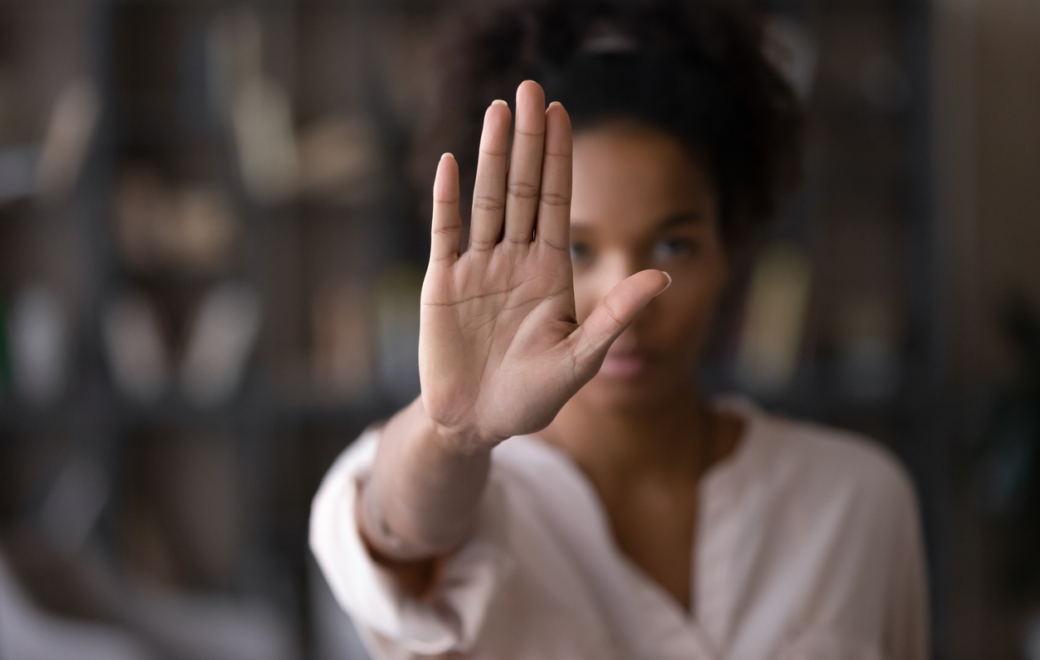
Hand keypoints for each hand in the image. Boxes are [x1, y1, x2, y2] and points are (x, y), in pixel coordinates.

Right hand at [419, 81, 670, 447]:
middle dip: (529, 140)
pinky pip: (445, 233)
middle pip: (523, 188)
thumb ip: (616, 315)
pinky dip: (447, 199)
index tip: (562, 112)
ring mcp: (477, 269)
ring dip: (492, 156)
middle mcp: (514, 260)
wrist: (477, 424)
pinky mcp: (442, 284)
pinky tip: (451, 162)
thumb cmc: (533, 397)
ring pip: (487, 200)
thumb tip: (663, 276)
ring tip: (498, 110)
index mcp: (550, 272)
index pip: (557, 202)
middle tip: (530, 87)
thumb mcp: (582, 359)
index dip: (561, 157)